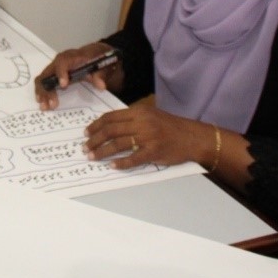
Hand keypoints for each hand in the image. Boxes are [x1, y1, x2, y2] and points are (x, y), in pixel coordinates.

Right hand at [36, 42, 120, 109]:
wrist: (96, 54)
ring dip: (42, 92)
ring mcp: (56, 68)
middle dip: (47, 88)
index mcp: (73, 56)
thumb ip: (101, 74)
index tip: (63, 85)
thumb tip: (101, 85)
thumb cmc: (99, 59)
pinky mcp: (55, 75)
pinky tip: (43, 103)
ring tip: (44, 107)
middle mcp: (60, 61)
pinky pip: (44, 82)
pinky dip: (43, 93)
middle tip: (52, 104)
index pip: (63, 61)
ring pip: (43, 78)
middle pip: (48, 72)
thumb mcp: (104, 65)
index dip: (61, 72)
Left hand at [83, 101, 214, 169]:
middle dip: (94, 140)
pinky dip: (121, 163)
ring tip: (92, 157)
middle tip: (85, 148)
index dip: (95, 125)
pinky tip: (112, 166)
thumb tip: (108, 126)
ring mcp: (148, 137)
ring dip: (102, 152)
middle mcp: (141, 122)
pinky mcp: (154, 152)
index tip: (86, 133)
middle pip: (110, 131)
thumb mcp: (150, 115)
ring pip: (118, 144)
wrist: (192, 137)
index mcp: (138, 112)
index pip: (110, 117)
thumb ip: (131, 118)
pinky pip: (133, 159)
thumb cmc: (170, 126)